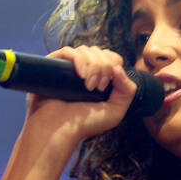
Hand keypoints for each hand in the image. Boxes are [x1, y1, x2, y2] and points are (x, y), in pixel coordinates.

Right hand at [23, 45, 137, 144]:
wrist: (59, 130)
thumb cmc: (85, 124)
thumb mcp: (115, 111)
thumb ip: (127, 90)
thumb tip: (118, 67)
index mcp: (99, 78)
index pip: (112, 58)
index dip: (113, 66)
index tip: (106, 86)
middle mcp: (85, 70)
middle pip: (101, 52)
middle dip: (104, 68)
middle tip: (97, 88)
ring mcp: (69, 67)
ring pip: (86, 50)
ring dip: (93, 66)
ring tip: (88, 86)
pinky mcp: (53, 65)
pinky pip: (68, 51)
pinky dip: (79, 59)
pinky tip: (81, 75)